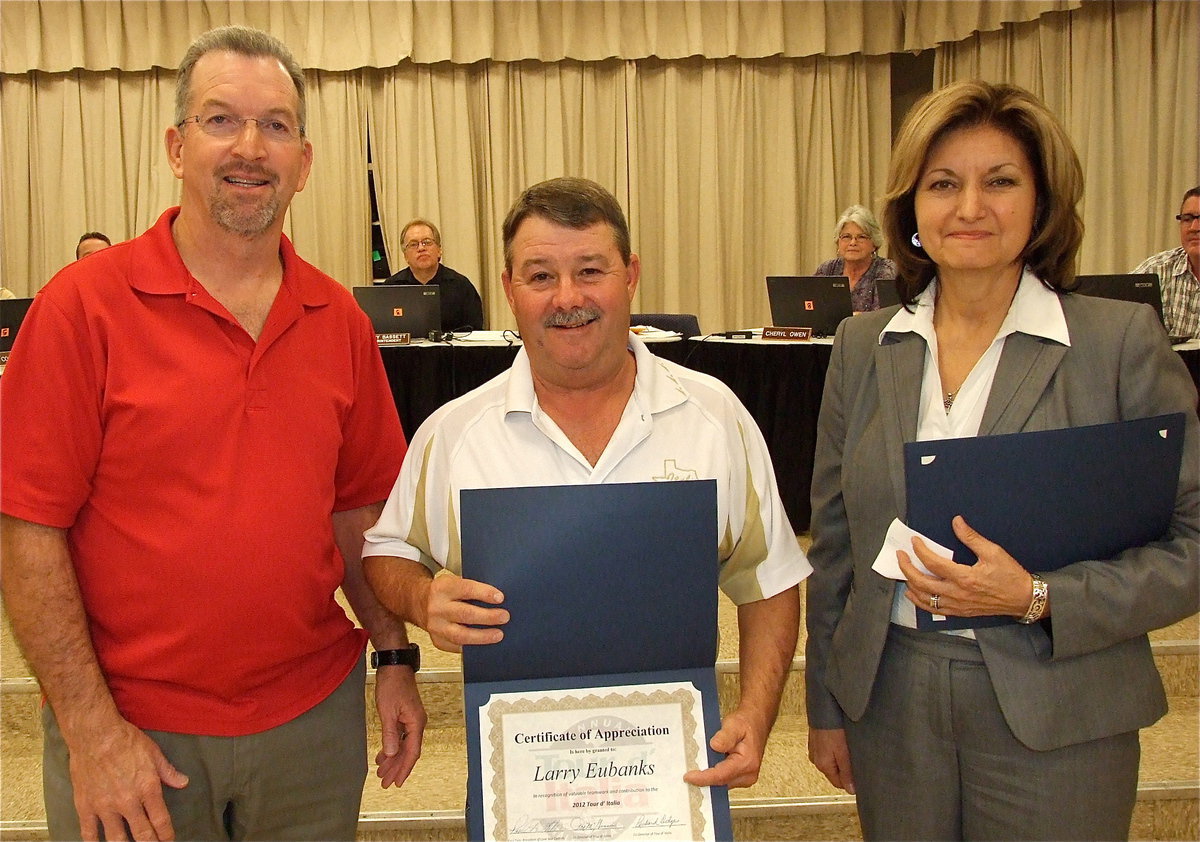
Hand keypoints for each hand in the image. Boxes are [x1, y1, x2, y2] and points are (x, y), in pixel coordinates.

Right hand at [66, 715, 187, 840]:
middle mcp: (127, 802)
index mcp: (147, 788)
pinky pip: (89, 832)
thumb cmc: (126, 740)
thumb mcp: (153, 753)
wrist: (94, 735)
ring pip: (116, 838)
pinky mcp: (85, 806)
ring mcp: (105, 806)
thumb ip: (168, 772)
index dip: (166, 835)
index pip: (161, 820)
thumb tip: (183, 783)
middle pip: (142, 834)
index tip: (169, 840)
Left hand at [373, 665, 426, 787]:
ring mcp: (411, 720)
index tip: (397, 782)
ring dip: (393, 759)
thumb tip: (392, 753)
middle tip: (386, 783)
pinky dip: (392, 747)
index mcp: (416, 723)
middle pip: (408, 752)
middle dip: (397, 768)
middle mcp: (417, 723)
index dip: (404, 769)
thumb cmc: (392, 685)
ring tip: (382, 772)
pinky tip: (383, 755)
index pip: (412, 752)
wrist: (395, 666)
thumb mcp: (388, 711)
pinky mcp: (405, 716)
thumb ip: (391, 734)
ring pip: (403, 746)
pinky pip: (400, 737)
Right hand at [422, 574, 507, 652]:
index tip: (499, 598)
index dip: (484, 593)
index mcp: (443, 588)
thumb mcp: (455, 582)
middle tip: (504, 617)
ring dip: (482, 636)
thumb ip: (473, 589)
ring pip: (461, 635)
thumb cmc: (444, 592)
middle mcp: (437, 608)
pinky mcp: (437, 641)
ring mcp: (436, 626)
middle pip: (465, 614)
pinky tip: (485, 643)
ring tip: (498, 634)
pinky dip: (474, 646)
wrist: (419, 603)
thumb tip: (498, 600)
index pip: (466, 589)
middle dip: (488, 617)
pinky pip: (458, 646)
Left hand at [682, 709, 764, 788]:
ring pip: (720, 784)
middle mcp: (748, 775)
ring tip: (694, 769)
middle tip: (686, 774)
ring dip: (707, 778)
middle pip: (720, 783)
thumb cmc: (746, 724)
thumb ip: (725, 736)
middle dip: (703, 779)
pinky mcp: (740, 778)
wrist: (755, 723)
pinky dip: (712, 776)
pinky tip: (704, 768)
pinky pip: (722, 780)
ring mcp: (744, 778)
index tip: (688, 777)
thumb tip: (715, 746)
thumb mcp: (734, 724)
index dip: (703, 778)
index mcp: (747, 763)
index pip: (721, 776)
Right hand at [808, 728, 854, 792]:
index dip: (850, 780)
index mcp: (823, 765)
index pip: (839, 783)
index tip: (860, 771)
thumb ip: (847, 772)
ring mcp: (814, 749)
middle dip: (846, 767)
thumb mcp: (844, 752)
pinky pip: (828, 750)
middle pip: (835, 772)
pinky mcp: (815, 740)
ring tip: (849, 746)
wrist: (822, 707)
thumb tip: (850, 790)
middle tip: (855, 756)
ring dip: (841, 756)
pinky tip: (840, 739)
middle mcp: (816, 759)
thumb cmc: (833, 729)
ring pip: (832, 761)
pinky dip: (835, 748)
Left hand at [899, 515, 1036, 618]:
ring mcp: (957, 605)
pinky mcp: (960, 612)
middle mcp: (957, 594)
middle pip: (922, 582)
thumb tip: (956, 522)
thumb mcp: (993, 552)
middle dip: (906, 567)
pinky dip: (920, 601)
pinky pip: (934, 609)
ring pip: (925, 598)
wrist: (1024, 599)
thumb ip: (971, 537)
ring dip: (910, 584)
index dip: (920, 550)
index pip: (933, 563)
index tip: (914, 541)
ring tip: (904, 572)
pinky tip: (914, 593)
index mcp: (964, 577)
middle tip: (900, 555)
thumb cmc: (1010, 575)